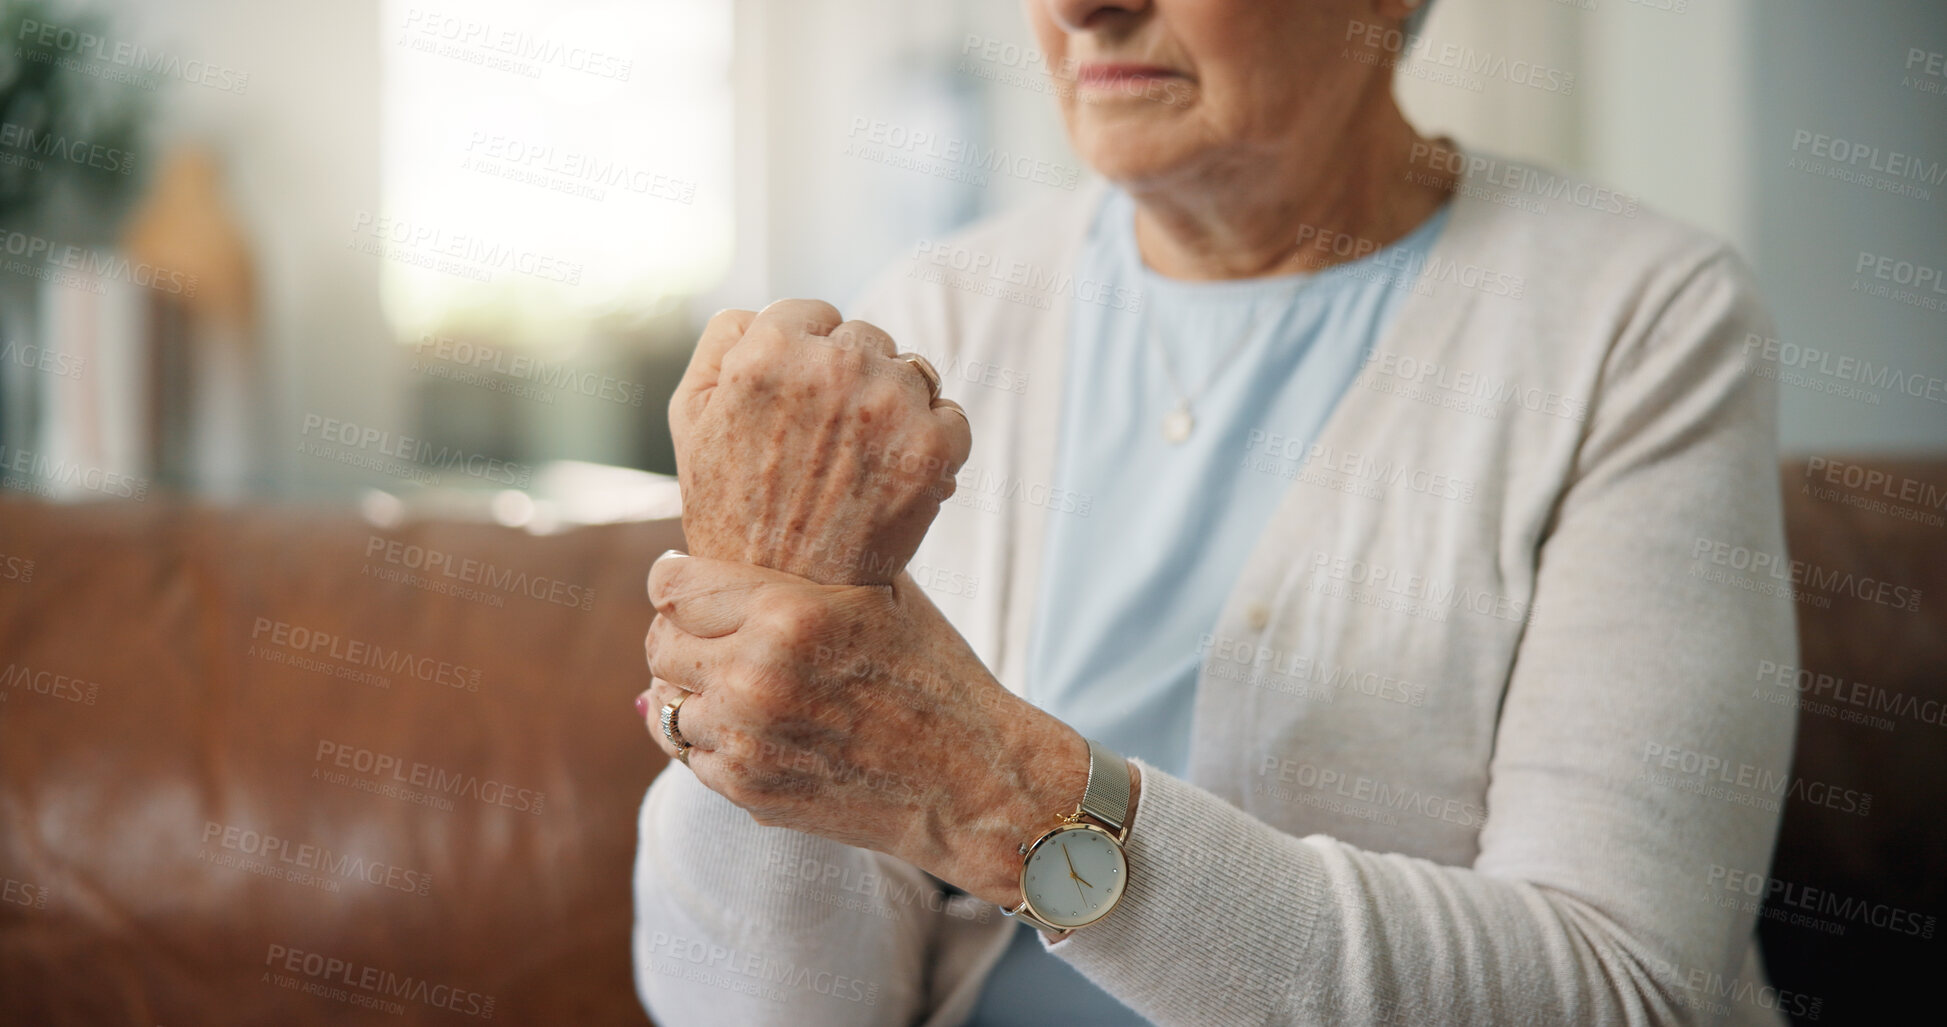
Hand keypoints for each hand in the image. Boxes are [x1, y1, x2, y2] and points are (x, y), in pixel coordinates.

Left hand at [635, 551, 1087, 906]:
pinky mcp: (746, 790)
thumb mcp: (884, 596)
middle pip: (660, 644)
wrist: (969, 782)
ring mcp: (746, 739)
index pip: (672, 586)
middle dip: (680, 635)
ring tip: (736, 684)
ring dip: (696, 692)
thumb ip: (811, 565)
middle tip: (707, 634)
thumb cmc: (935, 676)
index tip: (683, 583)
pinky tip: (752, 727)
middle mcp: (754, 675)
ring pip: (668, 703)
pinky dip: (712, 740)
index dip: (674, 581)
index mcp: (787, 613)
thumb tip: (754, 531)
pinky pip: (689, 756)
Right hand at [668, 300, 972, 585]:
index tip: (799, 407)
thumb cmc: (733, 511)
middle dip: (852, 381)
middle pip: (865, 338)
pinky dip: (934, 443)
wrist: (787, 601)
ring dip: (896, 408)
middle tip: (829, 445)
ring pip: (912, 370)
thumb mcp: (690, 419)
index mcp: (768, 350)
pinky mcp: (934, 446)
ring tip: (861, 465)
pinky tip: (896, 478)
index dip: (806, 359)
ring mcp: (890, 404)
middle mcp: (834, 366)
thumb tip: (762, 310)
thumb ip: (721, 343)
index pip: (813, 312)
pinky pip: (951, 414)